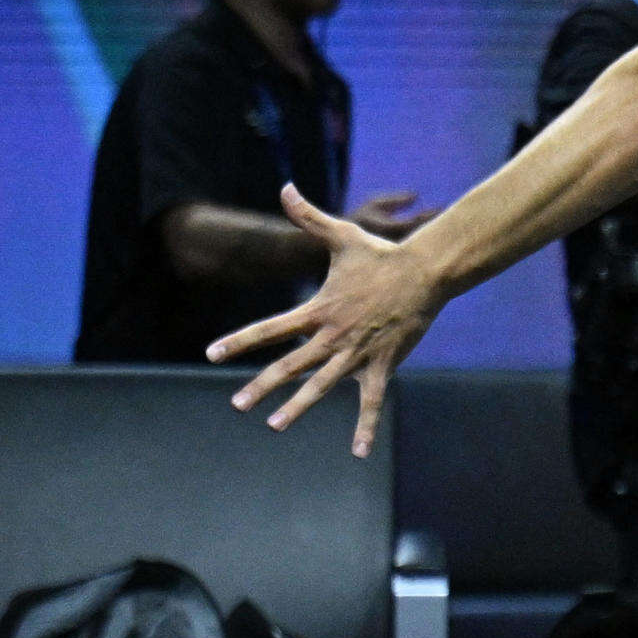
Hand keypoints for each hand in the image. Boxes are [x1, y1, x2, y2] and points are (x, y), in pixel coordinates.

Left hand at [207, 184, 446, 456]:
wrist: (424, 272)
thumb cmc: (381, 255)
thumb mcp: (341, 235)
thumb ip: (307, 216)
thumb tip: (285, 187)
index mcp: (318, 309)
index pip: (269, 328)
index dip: (239, 342)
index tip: (212, 354)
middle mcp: (332, 335)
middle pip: (290, 364)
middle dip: (261, 385)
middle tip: (238, 404)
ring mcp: (357, 353)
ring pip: (322, 386)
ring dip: (298, 406)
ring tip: (275, 425)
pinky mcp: (382, 365)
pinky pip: (370, 401)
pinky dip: (364, 426)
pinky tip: (357, 450)